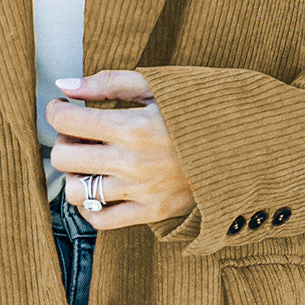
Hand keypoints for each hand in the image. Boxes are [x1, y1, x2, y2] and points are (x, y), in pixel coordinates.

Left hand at [46, 70, 194, 229]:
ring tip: (89, 163)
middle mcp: (132, 163)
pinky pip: (101, 221)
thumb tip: (66, 85)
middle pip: (63, 158)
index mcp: (133, 127)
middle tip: (79, 134)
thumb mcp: (160, 86)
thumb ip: (109, 83)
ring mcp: (141, 192)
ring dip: (73, 175)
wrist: (247, 145)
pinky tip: (99, 189)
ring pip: (75, 193)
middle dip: (64, 141)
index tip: (65, 108)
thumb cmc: (202, 111)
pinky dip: (90, 207)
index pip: (67, 121)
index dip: (57, 110)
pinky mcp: (152, 213)